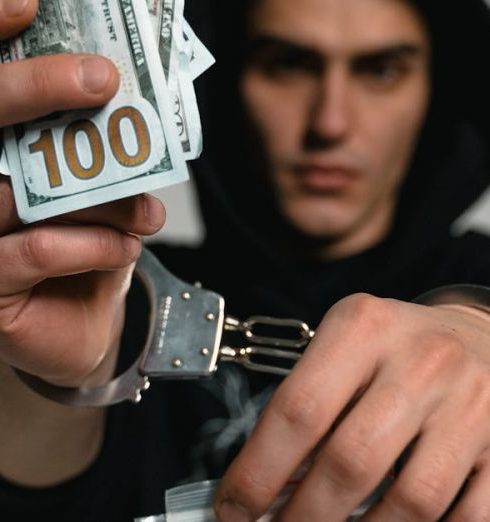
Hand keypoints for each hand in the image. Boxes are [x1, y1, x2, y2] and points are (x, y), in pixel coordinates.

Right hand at [0, 0, 164, 386]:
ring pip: (15, 195)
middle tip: (101, 79)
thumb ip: (100, 158)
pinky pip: (35, 251)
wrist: (88, 323)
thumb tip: (124, 103)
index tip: (29, 6)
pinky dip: (91, 245)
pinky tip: (126, 248)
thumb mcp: (103, 200)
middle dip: (35, 90)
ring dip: (96, 198)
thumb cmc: (92, 251)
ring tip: (148, 212)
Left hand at [214, 293, 489, 520]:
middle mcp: (419, 360)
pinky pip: (465, 516)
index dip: (257, 471)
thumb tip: (268, 482)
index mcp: (362, 327)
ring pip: (409, 502)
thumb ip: (309, 401)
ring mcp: (469, 403)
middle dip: (302, 517)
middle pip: (349, 462)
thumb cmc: (393, 345)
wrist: (474, 333)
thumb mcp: (344, 345)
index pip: (298, 408)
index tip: (232, 509)